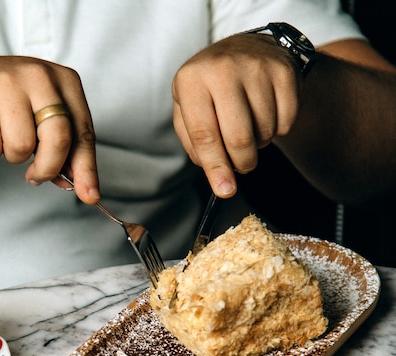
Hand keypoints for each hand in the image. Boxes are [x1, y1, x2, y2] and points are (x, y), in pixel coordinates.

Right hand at [0, 53, 98, 202]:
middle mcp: (39, 76)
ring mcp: (6, 84)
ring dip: (13, 156)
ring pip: (22, 147)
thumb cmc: (8, 102)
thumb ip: (65, 149)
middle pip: (57, 139)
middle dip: (49, 168)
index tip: (90, 195)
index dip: (86, 168)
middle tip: (36, 175)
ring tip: (4, 136)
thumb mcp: (43, 116)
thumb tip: (83, 187)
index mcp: (64, 80)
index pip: (82, 131)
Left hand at [172, 34, 301, 197]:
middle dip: (242, 163)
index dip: (216, 167)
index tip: (225, 190)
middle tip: (241, 166)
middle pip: (239, 138)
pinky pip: (286, 121)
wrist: (246, 48)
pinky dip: (278, 130)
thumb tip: (217, 176)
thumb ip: (194, 144)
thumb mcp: (187, 108)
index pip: (204, 134)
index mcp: (191, 80)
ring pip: (265, 131)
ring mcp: (257, 67)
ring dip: (259, 144)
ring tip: (249, 128)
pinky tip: (266, 114)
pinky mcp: (285, 70)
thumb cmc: (210, 88)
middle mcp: (223, 68)